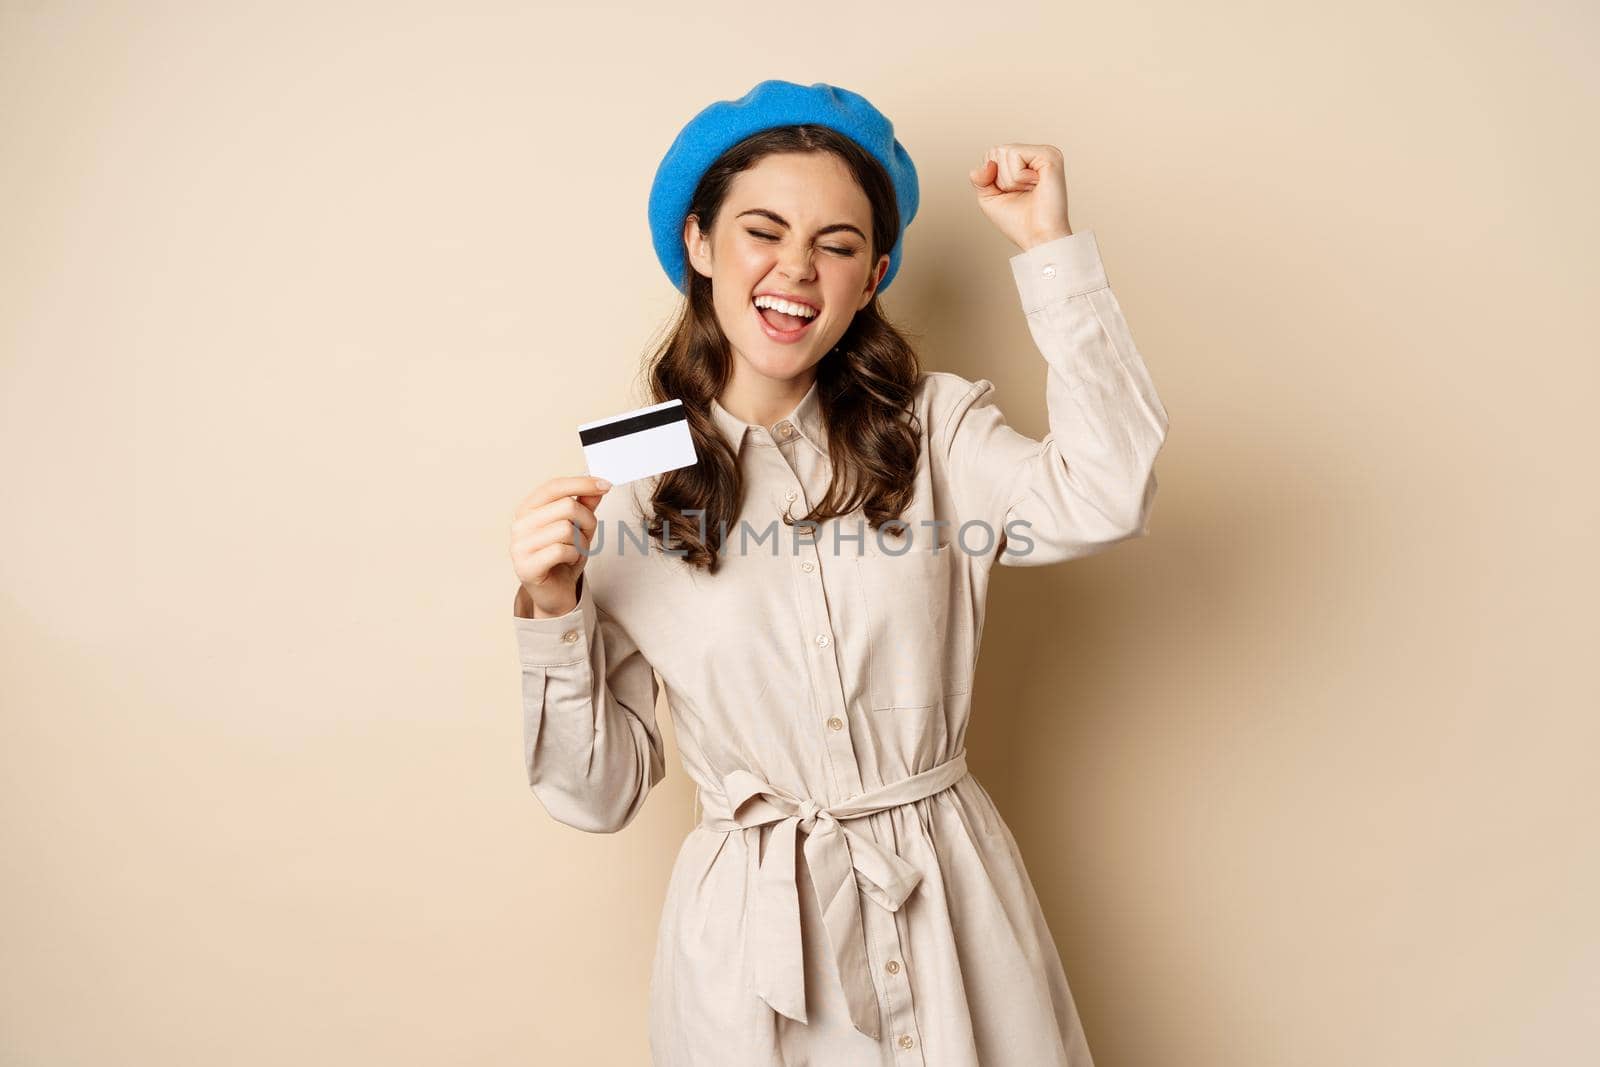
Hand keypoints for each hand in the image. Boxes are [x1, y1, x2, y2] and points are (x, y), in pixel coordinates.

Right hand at [511, 475, 611, 618]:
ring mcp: (519, 546)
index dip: (582, 483)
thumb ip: (585, 505)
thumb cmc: (564, 558)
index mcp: (528, 509)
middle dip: (587, 521)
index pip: (554, 486)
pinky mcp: (525, 566)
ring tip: (574, 552)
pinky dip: (574, 556)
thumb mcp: (579, 527)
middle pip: (566, 506)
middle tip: (586, 536)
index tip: (606, 485)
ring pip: (566, 529)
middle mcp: (519, 524)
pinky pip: (562, 550)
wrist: (556, 593)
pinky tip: (568, 562)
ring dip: (581, 542)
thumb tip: (598, 486)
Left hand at [969, 143, 1072, 251]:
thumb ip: (980, 178)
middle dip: (1000, 178)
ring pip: (1004, 152)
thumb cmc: (1019, 223)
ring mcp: (1044, 153)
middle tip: (1021, 193)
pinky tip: (1035, 185)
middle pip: (996, 151)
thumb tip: (987, 164)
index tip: (1011, 194)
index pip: (991, 155)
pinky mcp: (1049, 155)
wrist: (1038, 238)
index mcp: (1024, 163)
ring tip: (1029, 190)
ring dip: (1009, 179)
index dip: (992, 179)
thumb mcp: (989, 198)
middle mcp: (1035, 155)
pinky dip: (1018, 176)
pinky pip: (1015, 154)